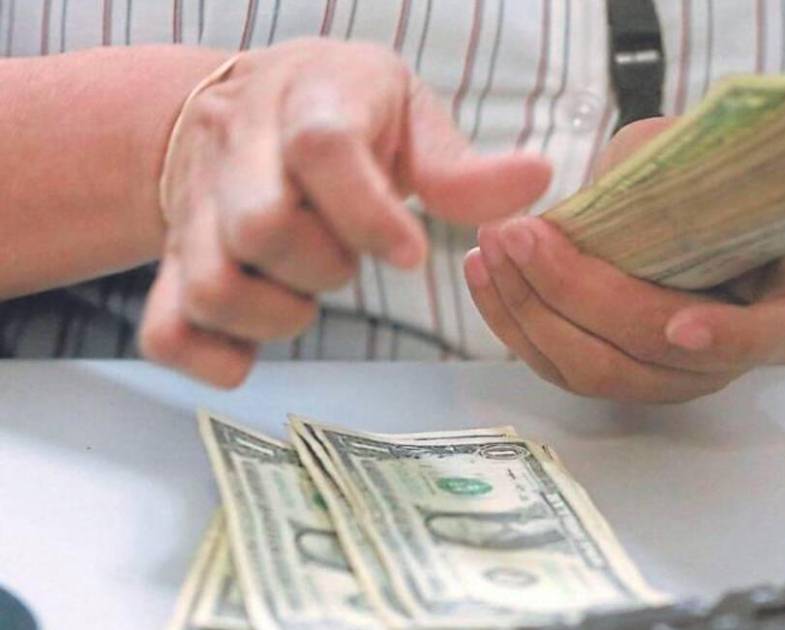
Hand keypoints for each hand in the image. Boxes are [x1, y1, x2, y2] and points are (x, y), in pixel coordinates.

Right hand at [139, 38, 551, 386]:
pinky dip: (217, 358)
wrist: (239, 104)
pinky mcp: (169, 263)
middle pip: (261, 226)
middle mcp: (236, 151)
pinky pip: (167, 333)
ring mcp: (193, 211)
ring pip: (214, 286)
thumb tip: (537, 179)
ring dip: (279, 314)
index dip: (369, 212)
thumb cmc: (340, 111)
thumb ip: (462, 165)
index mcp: (306, 100)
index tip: (410, 253)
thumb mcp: (407, 114)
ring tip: (308, 290)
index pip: (320, 149)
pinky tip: (257, 343)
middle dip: (325, 265)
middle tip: (347, 258)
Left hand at [464, 118, 784, 402]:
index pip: (766, 337)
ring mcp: (672, 379)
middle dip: (575, 294)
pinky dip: (516, 322)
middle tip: (521, 234)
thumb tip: (608, 186)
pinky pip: (562, 367)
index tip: (681, 326)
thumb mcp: (723, 165)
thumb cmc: (734, 189)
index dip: (723, 337)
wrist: (728, 225)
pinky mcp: (620, 377)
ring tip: (492, 248)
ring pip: (595, 369)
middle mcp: (729, 361)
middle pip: (649, 351)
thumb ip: (679, 175)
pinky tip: (487, 275)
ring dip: (530, 310)